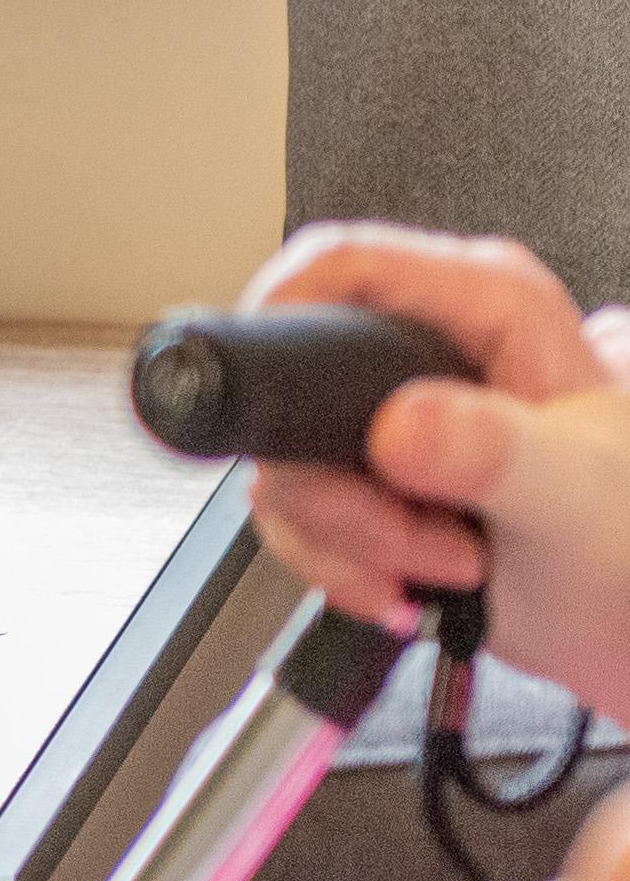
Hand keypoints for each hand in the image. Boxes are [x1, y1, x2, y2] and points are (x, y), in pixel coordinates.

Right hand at [241, 226, 629, 715]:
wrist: (623, 616)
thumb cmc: (628, 544)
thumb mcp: (574, 495)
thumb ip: (493, 452)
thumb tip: (401, 425)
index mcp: (486, 308)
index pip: (339, 264)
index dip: (289, 323)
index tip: (288, 410)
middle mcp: (426, 348)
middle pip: (295, 382)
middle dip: (337, 486)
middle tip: (410, 530)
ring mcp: (388, 411)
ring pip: (285, 459)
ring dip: (345, 537)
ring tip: (438, 562)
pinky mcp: (362, 469)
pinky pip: (290, 507)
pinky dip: (333, 561)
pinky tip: (400, 579)